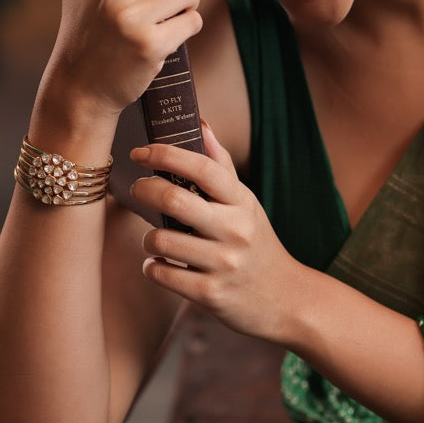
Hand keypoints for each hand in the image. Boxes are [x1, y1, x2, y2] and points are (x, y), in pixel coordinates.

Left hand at [129, 123, 303, 341]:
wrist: (285, 299)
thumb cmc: (257, 244)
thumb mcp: (246, 204)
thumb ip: (221, 166)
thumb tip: (200, 123)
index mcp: (242, 202)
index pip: (202, 168)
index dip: (166, 154)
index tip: (140, 152)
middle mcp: (235, 230)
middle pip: (174, 200)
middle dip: (145, 191)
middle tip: (138, 190)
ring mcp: (223, 263)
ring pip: (160, 240)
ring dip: (148, 238)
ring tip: (157, 240)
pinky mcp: (210, 293)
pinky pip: (161, 273)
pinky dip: (152, 266)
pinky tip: (161, 264)